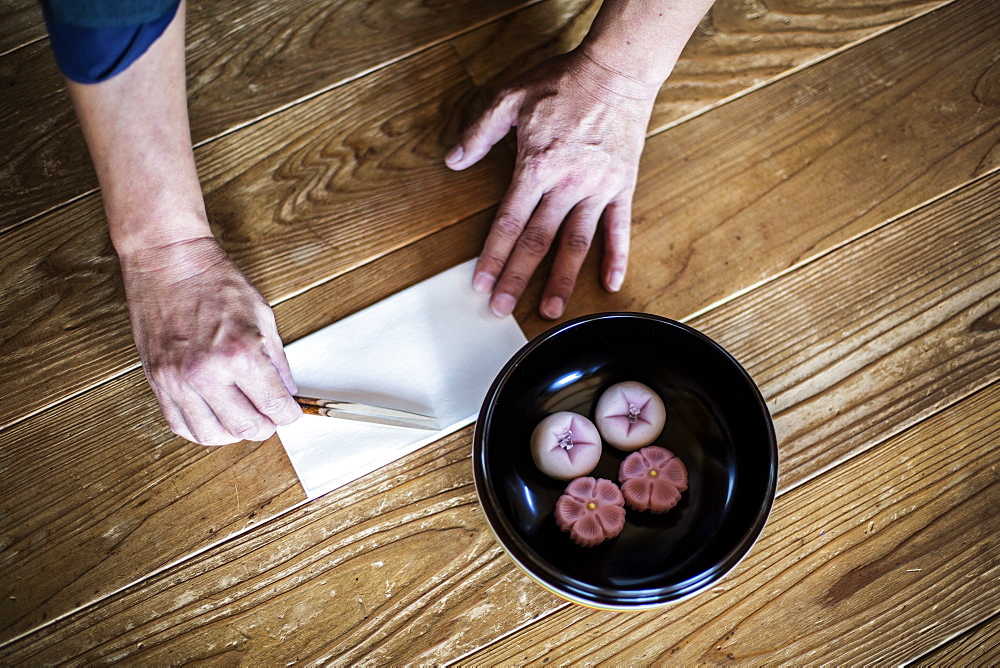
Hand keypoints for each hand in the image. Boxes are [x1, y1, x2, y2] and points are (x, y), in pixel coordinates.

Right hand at [120, 237, 301, 444]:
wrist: (168, 261)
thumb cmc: (214, 281)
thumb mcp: (263, 316)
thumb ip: (277, 361)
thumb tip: (286, 392)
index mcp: (240, 354)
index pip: (274, 406)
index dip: (289, 415)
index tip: (291, 413)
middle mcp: (207, 373)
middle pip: (245, 427)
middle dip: (265, 426)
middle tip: (270, 417)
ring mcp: (178, 380)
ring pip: (211, 435)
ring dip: (234, 433)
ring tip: (243, 418)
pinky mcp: (157, 381)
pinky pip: (179, 424)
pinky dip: (201, 430)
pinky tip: (214, 418)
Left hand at [445, 49, 656, 318]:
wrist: (617, 69)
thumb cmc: (563, 82)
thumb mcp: (510, 98)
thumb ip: (480, 132)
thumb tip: (454, 160)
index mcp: (537, 166)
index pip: (509, 222)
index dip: (493, 256)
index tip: (480, 283)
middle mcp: (567, 184)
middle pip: (537, 241)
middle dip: (517, 278)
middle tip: (502, 309)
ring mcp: (597, 188)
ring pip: (576, 244)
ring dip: (563, 280)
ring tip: (550, 310)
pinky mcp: (623, 186)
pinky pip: (619, 228)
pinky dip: (616, 257)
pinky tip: (611, 284)